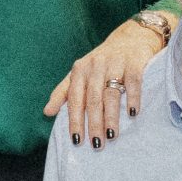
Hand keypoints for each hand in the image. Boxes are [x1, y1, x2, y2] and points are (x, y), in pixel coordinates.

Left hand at [44, 19, 164, 147]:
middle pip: (93, 99)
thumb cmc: (102, 61)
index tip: (76, 140)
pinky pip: (133, 82)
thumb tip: (47, 112)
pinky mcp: (134, 63)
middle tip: (95, 144)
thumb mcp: (79, 73)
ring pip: (111, 93)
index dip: (74, 120)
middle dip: (93, 123)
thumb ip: (64, 92)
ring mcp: (115, 63)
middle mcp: (95, 66)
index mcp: (79, 70)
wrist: (131, 37)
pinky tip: (133, 113)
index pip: (75, 99)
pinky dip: (133, 98)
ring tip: (111, 135)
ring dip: (111, 116)